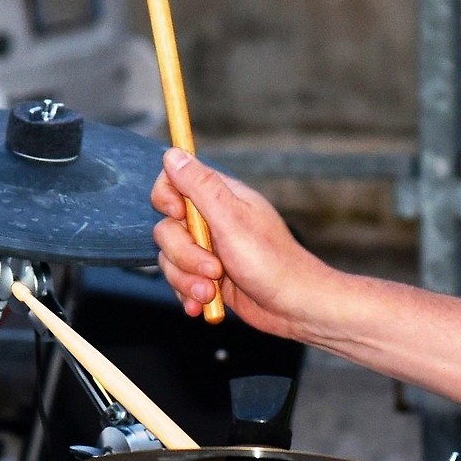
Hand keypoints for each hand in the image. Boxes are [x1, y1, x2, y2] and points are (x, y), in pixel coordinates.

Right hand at [150, 148, 329, 333]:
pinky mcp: (207, 276)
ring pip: (170, 258)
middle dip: (184, 255)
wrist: (294, 307)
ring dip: (186, 280)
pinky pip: (179, 280)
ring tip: (210, 292)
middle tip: (214, 269)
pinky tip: (202, 305)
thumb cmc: (271, 262)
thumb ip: (200, 187)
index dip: (166, 198)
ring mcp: (209, 250)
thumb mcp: (232, 220)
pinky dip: (187, 294)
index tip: (179, 214)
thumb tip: (173, 153)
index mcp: (220, 198)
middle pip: (167, 228)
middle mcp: (212, 221)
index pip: (173, 183)